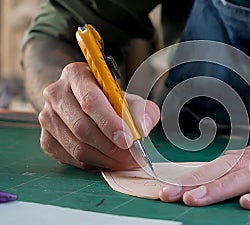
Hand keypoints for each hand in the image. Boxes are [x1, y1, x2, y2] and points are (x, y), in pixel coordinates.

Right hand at [38, 62, 159, 169]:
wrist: (82, 103)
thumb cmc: (109, 100)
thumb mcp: (129, 98)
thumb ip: (142, 110)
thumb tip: (142, 128)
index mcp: (76, 75)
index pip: (91, 101)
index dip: (110, 123)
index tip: (128, 140)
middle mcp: (56, 94)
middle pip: (82, 127)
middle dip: (111, 147)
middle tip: (132, 156)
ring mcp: (47, 118)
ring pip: (77, 147)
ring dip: (106, 158)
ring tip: (125, 160)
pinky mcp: (46, 140)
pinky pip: (72, 158)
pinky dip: (94, 163)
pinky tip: (109, 160)